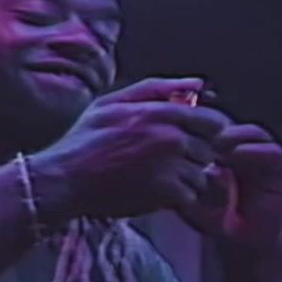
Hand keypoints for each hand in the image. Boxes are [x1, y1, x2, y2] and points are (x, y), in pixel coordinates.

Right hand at [29, 77, 230, 219]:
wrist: (66, 178)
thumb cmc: (86, 139)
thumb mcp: (115, 102)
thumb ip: (158, 89)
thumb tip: (198, 84)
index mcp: (163, 113)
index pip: (215, 121)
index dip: (206, 131)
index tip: (191, 139)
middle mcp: (172, 138)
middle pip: (208, 150)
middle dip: (194, 156)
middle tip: (166, 161)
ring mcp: (171, 166)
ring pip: (201, 174)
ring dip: (186, 178)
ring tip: (158, 177)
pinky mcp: (166, 193)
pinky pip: (190, 195)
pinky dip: (176, 198)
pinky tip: (155, 192)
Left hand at [177, 123, 281, 251]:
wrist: (242, 246)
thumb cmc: (217, 219)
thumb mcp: (192, 196)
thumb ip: (181, 178)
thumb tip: (165, 158)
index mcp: (228, 152)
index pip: (217, 127)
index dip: (203, 124)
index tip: (185, 126)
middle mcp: (249, 152)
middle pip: (237, 125)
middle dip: (218, 126)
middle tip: (202, 131)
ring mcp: (267, 161)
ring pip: (256, 134)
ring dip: (237, 135)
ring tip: (218, 142)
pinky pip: (274, 154)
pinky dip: (256, 151)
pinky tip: (236, 155)